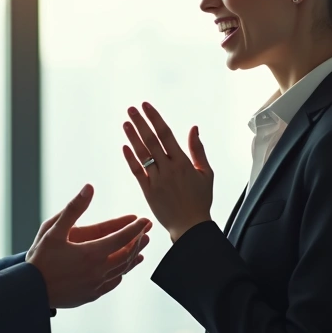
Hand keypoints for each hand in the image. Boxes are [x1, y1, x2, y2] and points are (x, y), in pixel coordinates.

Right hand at [26, 184, 150, 309]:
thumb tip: (89, 188)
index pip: (122, 238)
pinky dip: (122, 273)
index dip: (135, 228)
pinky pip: (113, 283)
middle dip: (138, 241)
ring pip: (122, 269)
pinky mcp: (91, 295)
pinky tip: (123, 269)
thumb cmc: (39, 258)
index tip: (145, 220)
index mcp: (91, 253)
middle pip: (126, 254)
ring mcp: (96, 285)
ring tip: (142, 248)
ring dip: (133, 257)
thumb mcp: (53, 229)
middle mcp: (98, 270)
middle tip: (147, 231)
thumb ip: (74, 208)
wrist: (29, 291)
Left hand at [122, 102, 213, 241]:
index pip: (166, 134)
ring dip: (133, 136)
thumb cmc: (200, 200)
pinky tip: (125, 146)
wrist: (191, 226)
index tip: (146, 106)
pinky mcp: (148, 191)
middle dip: (140, 123)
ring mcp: (157, 180)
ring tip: (126, 122)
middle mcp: (168, 169)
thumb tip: (194, 129)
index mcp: (183, 162)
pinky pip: (137, 172)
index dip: (155, 118)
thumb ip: (198, 150)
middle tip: (131, 109)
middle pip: (151, 140)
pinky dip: (130, 159)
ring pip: (142, 154)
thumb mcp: (206, 173)